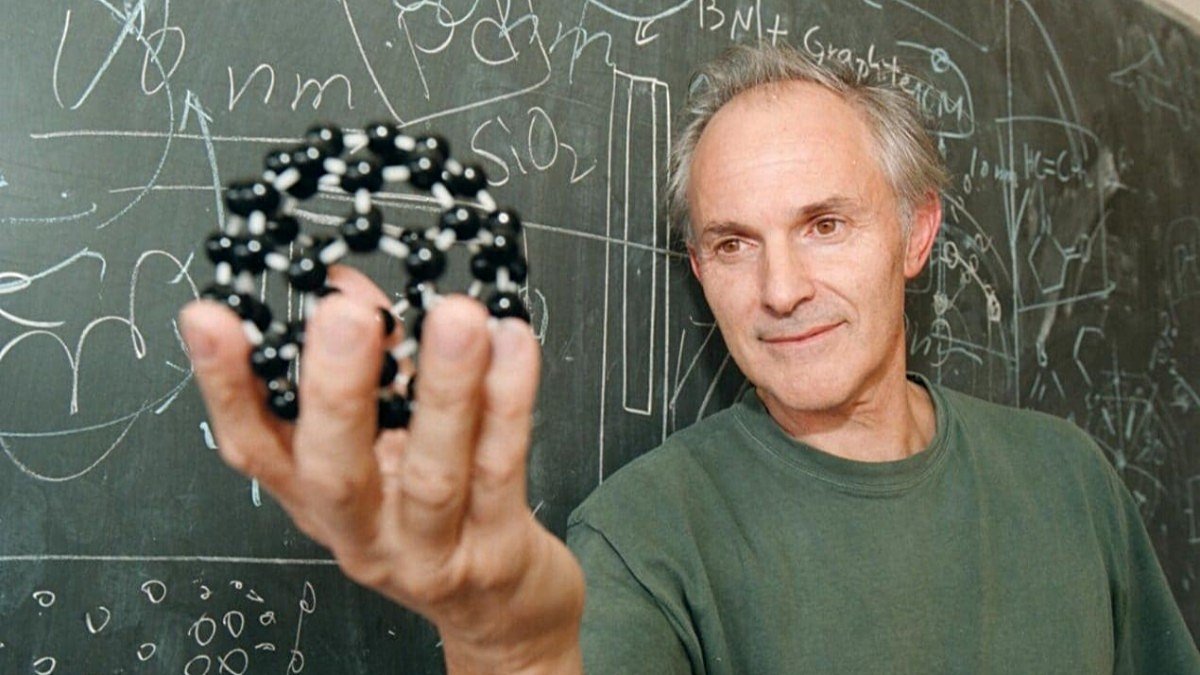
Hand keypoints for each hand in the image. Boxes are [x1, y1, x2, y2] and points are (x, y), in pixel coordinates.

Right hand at [179, 266, 583, 673]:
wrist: (502, 612)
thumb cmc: (439, 517)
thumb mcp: (386, 447)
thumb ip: (369, 368)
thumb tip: (343, 284)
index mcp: (318, 500)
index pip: (255, 446)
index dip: (228, 386)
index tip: (214, 318)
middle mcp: (363, 531)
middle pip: (335, 470)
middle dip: (336, 389)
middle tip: (344, 314)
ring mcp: (430, 549)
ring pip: (433, 472)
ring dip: (444, 389)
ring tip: (457, 317)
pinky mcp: (496, 551)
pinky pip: (503, 469)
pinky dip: (510, 402)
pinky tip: (513, 345)